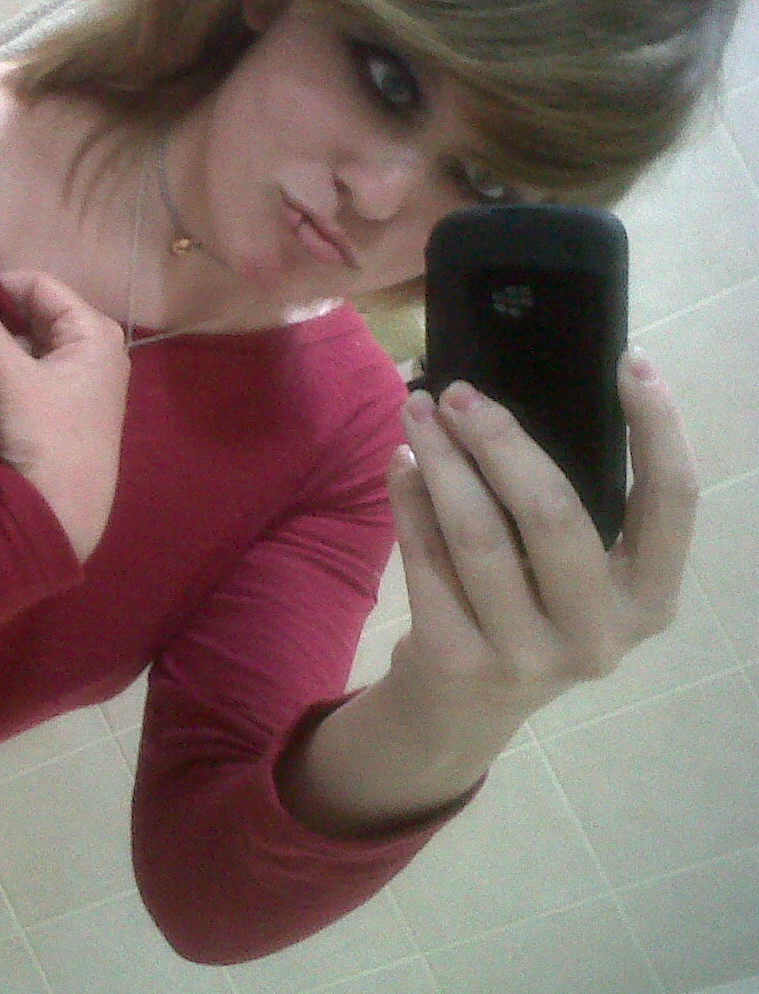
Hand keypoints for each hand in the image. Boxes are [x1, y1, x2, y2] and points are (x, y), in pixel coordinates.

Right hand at [0, 271, 130, 561]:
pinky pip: (32, 368)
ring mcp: (83, 376)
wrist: (66, 510)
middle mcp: (95, 347)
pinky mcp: (67, 402)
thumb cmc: (48, 435)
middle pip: (36, 312)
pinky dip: (3, 366)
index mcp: (94, 331)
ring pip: (31, 342)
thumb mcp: (11, 377)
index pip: (41, 285)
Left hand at [383, 349, 697, 753]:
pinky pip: (425, 559)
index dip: (658, 428)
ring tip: (414, 411)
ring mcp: (527, 655)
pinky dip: (408, 501)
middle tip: (456, 391)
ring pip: (478, 533)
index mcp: (649, 600)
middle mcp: (600, 634)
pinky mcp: (458, 661)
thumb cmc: (526, 612)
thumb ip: (562, 504)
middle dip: (500, 440)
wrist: (459, 711)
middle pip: (553, 511)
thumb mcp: (569, 575)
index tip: (632, 360)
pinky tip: (400, 464)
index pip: (672, 502)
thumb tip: (508, 396)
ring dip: (441, 459)